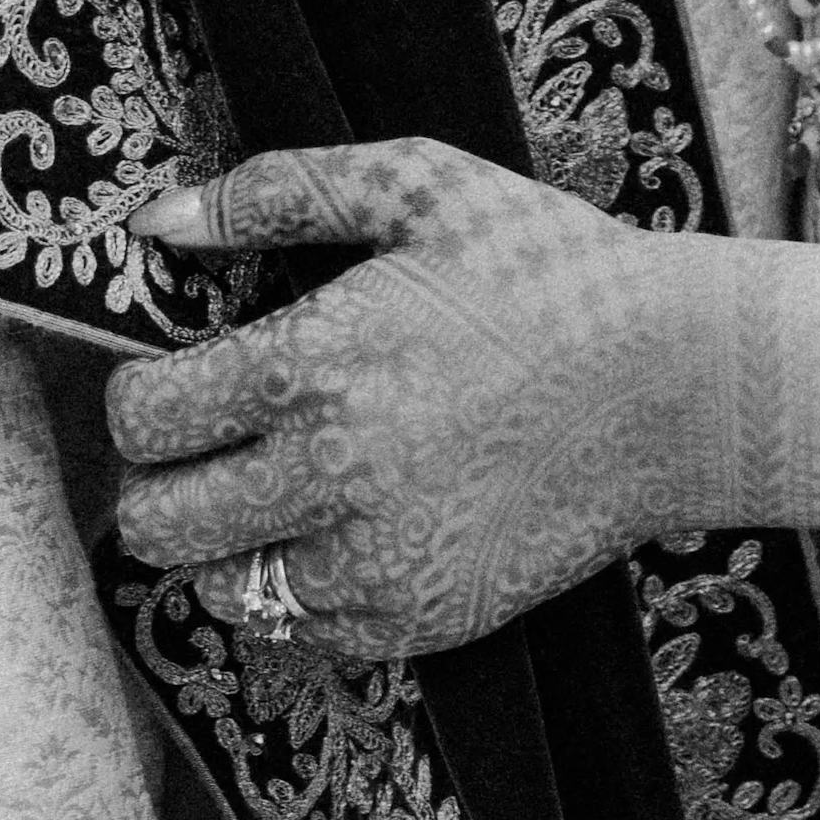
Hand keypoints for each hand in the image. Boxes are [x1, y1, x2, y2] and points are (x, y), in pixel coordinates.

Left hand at [111, 136, 722, 654]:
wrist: (676, 385)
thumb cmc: (547, 267)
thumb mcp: (420, 186)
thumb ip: (279, 193)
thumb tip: (154, 224)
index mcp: (313, 365)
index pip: (145, 418)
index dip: (143, 398)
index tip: (178, 382)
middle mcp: (329, 479)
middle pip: (155, 524)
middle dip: (161, 483)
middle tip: (211, 446)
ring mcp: (374, 565)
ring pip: (218, 590)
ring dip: (227, 544)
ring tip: (279, 490)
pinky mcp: (420, 622)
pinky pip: (298, 633)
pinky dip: (298, 589)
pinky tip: (346, 526)